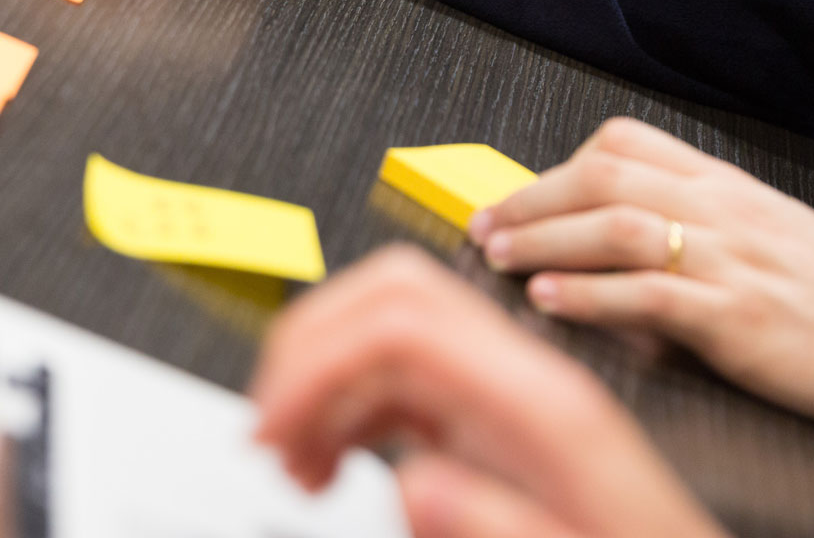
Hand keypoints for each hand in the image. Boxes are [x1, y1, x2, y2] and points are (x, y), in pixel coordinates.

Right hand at [252, 246, 724, 537]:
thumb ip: (501, 529)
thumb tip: (416, 486)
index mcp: (546, 407)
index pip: (403, 324)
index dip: (317, 361)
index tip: (274, 427)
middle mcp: (523, 383)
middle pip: (389, 298)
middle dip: (306, 349)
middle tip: (267, 427)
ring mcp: (506, 396)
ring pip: (384, 336)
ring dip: (319, 385)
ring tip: (293, 461)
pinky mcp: (494, 422)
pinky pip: (400, 383)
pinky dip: (345, 412)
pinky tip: (331, 464)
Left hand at [471, 117, 813, 429]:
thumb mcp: (761, 232)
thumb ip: (690, 216)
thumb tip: (604, 224)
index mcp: (724, 186)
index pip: (626, 142)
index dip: (559, 164)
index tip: (517, 197)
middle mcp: (722, 212)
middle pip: (605, 176)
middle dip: (530, 199)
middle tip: (484, 226)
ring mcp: (730, 262)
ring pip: (617, 226)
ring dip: (544, 240)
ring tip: (499, 257)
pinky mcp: (737, 318)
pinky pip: (649, 294)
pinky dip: (590, 294)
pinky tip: (550, 299)